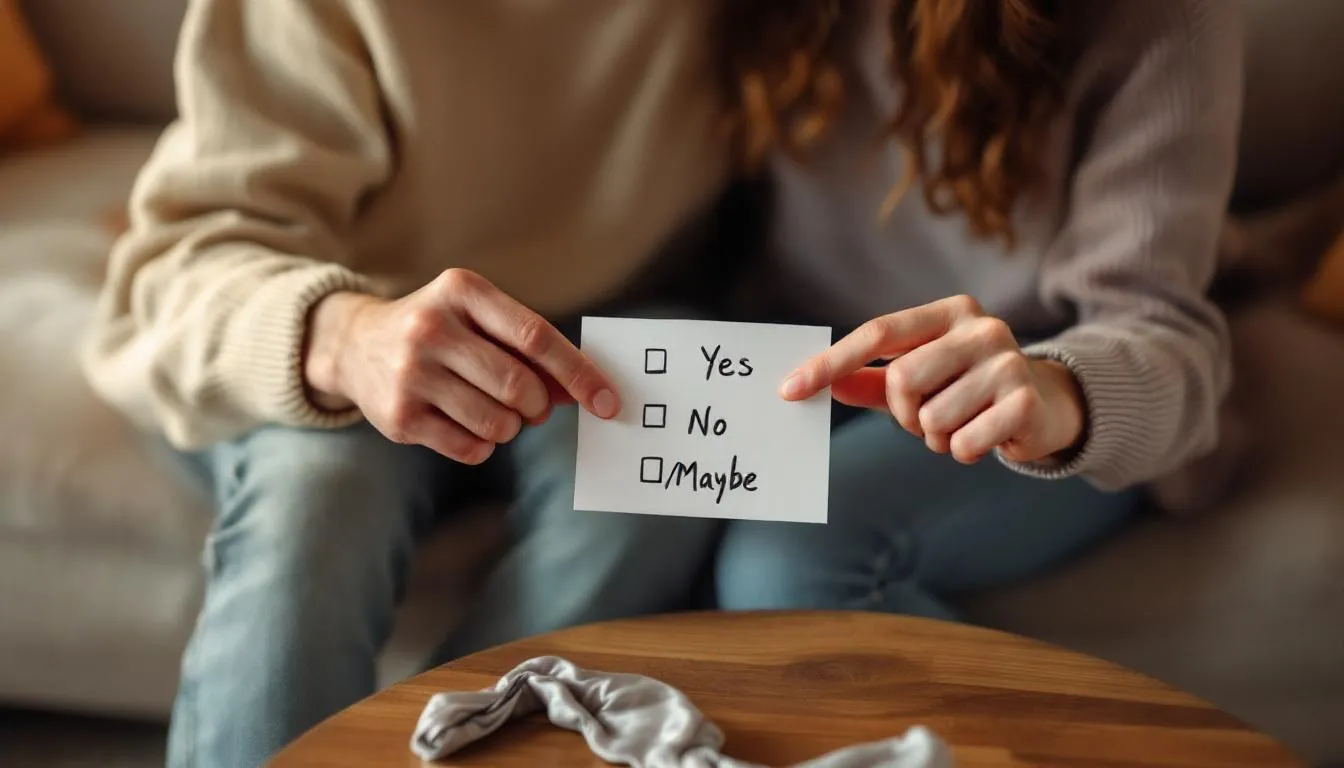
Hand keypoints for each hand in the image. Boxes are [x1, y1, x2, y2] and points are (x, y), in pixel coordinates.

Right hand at [304, 268, 619, 463]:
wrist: (354, 344)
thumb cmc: (440, 331)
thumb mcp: (479, 320)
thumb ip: (529, 349)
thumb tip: (584, 391)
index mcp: (462, 291)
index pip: (536, 336)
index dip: (579, 373)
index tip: (608, 402)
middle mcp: (432, 328)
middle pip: (519, 386)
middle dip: (538, 407)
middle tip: (533, 408)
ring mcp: (411, 374)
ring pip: (497, 423)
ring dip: (510, 428)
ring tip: (494, 412)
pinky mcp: (398, 416)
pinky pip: (469, 448)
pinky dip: (482, 444)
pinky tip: (465, 424)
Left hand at [780, 295, 1085, 463]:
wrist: (1049, 404)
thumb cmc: (969, 388)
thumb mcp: (920, 378)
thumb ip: (871, 380)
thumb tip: (827, 384)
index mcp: (947, 312)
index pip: (877, 332)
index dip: (830, 363)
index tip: (789, 390)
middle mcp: (980, 328)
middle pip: (901, 379)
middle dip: (904, 414)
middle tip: (927, 419)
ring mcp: (1006, 361)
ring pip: (931, 418)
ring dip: (936, 437)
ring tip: (963, 425)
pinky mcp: (1024, 401)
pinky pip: (962, 443)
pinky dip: (962, 451)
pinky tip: (985, 438)